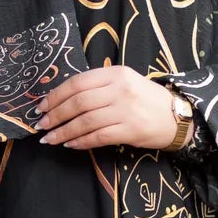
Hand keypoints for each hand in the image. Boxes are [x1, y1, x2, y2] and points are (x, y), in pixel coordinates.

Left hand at [36, 67, 183, 150]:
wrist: (176, 116)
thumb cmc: (145, 99)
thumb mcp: (124, 82)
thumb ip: (98, 86)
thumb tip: (62, 99)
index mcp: (115, 73)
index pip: (77, 83)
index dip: (56, 96)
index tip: (41, 106)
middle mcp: (120, 89)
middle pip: (78, 102)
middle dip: (55, 115)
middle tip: (42, 125)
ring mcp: (126, 110)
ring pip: (86, 121)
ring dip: (64, 131)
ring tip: (50, 138)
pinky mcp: (131, 130)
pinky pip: (98, 136)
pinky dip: (81, 141)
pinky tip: (70, 144)